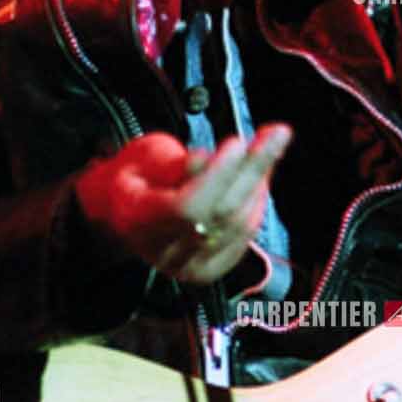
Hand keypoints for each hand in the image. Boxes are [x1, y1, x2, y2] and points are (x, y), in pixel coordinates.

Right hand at [74, 124, 291, 285]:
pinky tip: (262, 174)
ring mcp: (191, 267)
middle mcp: (167, 253)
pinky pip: (245, 234)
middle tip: (277, 133)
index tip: (237, 142)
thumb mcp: (143, 156)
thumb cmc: (134, 178)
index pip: (187, 207)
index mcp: (139, 223)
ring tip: (271, 144)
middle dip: (253, 169)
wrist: (124, 215)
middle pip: (222, 214)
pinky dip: (257, 200)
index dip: (217, 176)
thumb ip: (175, 163)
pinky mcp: (212, 268)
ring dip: (260, 182)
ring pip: (240, 225)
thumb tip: (209, 160)